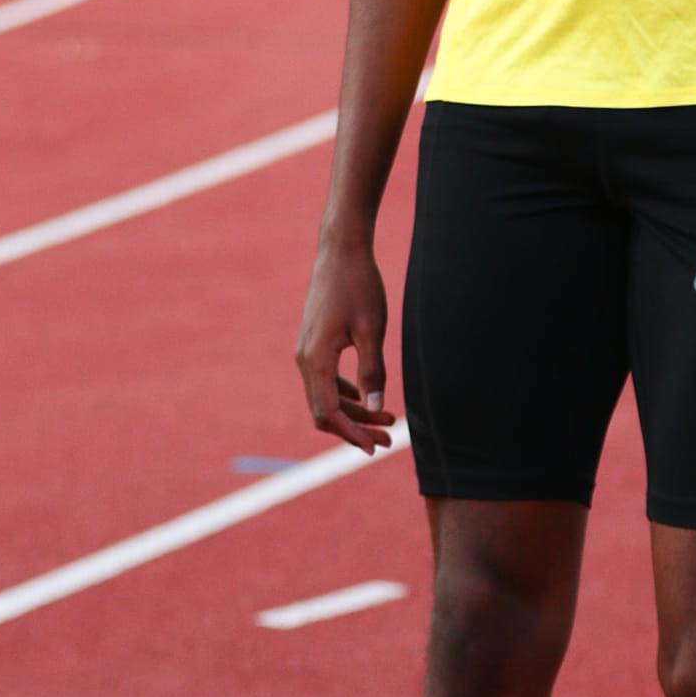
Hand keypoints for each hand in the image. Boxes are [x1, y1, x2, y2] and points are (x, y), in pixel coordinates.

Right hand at [295, 244, 394, 454]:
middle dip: (356, 427)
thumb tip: (376, 406)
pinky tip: (366, 396)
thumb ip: (373, 370)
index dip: (352, 434)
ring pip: (326, 395)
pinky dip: (345, 392)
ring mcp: (307, 350)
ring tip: (387, 418)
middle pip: (325, 410)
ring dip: (354, 411)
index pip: (328, 413)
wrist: (341, 250)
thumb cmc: (359, 286)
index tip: (377, 446)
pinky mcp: (315, 342)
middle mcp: (305, 359)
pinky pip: (326, 378)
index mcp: (316, 360)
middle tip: (389, 438)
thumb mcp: (372, 329)